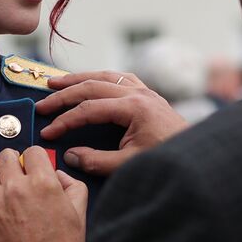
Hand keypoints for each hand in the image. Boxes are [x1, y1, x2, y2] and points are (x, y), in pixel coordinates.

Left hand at [0, 146, 88, 241]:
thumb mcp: (79, 214)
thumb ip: (72, 186)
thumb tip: (59, 176)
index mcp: (42, 182)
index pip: (32, 152)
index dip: (37, 160)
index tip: (36, 169)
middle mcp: (15, 187)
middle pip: (5, 156)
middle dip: (14, 164)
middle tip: (19, 177)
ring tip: (1, 186)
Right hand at [36, 71, 188, 175]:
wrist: (198, 156)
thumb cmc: (167, 159)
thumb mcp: (130, 165)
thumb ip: (97, 161)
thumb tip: (70, 156)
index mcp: (134, 107)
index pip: (89, 109)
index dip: (65, 121)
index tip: (48, 132)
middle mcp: (139, 93)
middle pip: (92, 86)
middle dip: (64, 95)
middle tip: (43, 104)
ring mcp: (145, 91)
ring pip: (105, 77)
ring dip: (79, 79)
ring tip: (56, 83)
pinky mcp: (149, 95)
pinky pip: (119, 79)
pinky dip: (100, 79)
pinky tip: (90, 81)